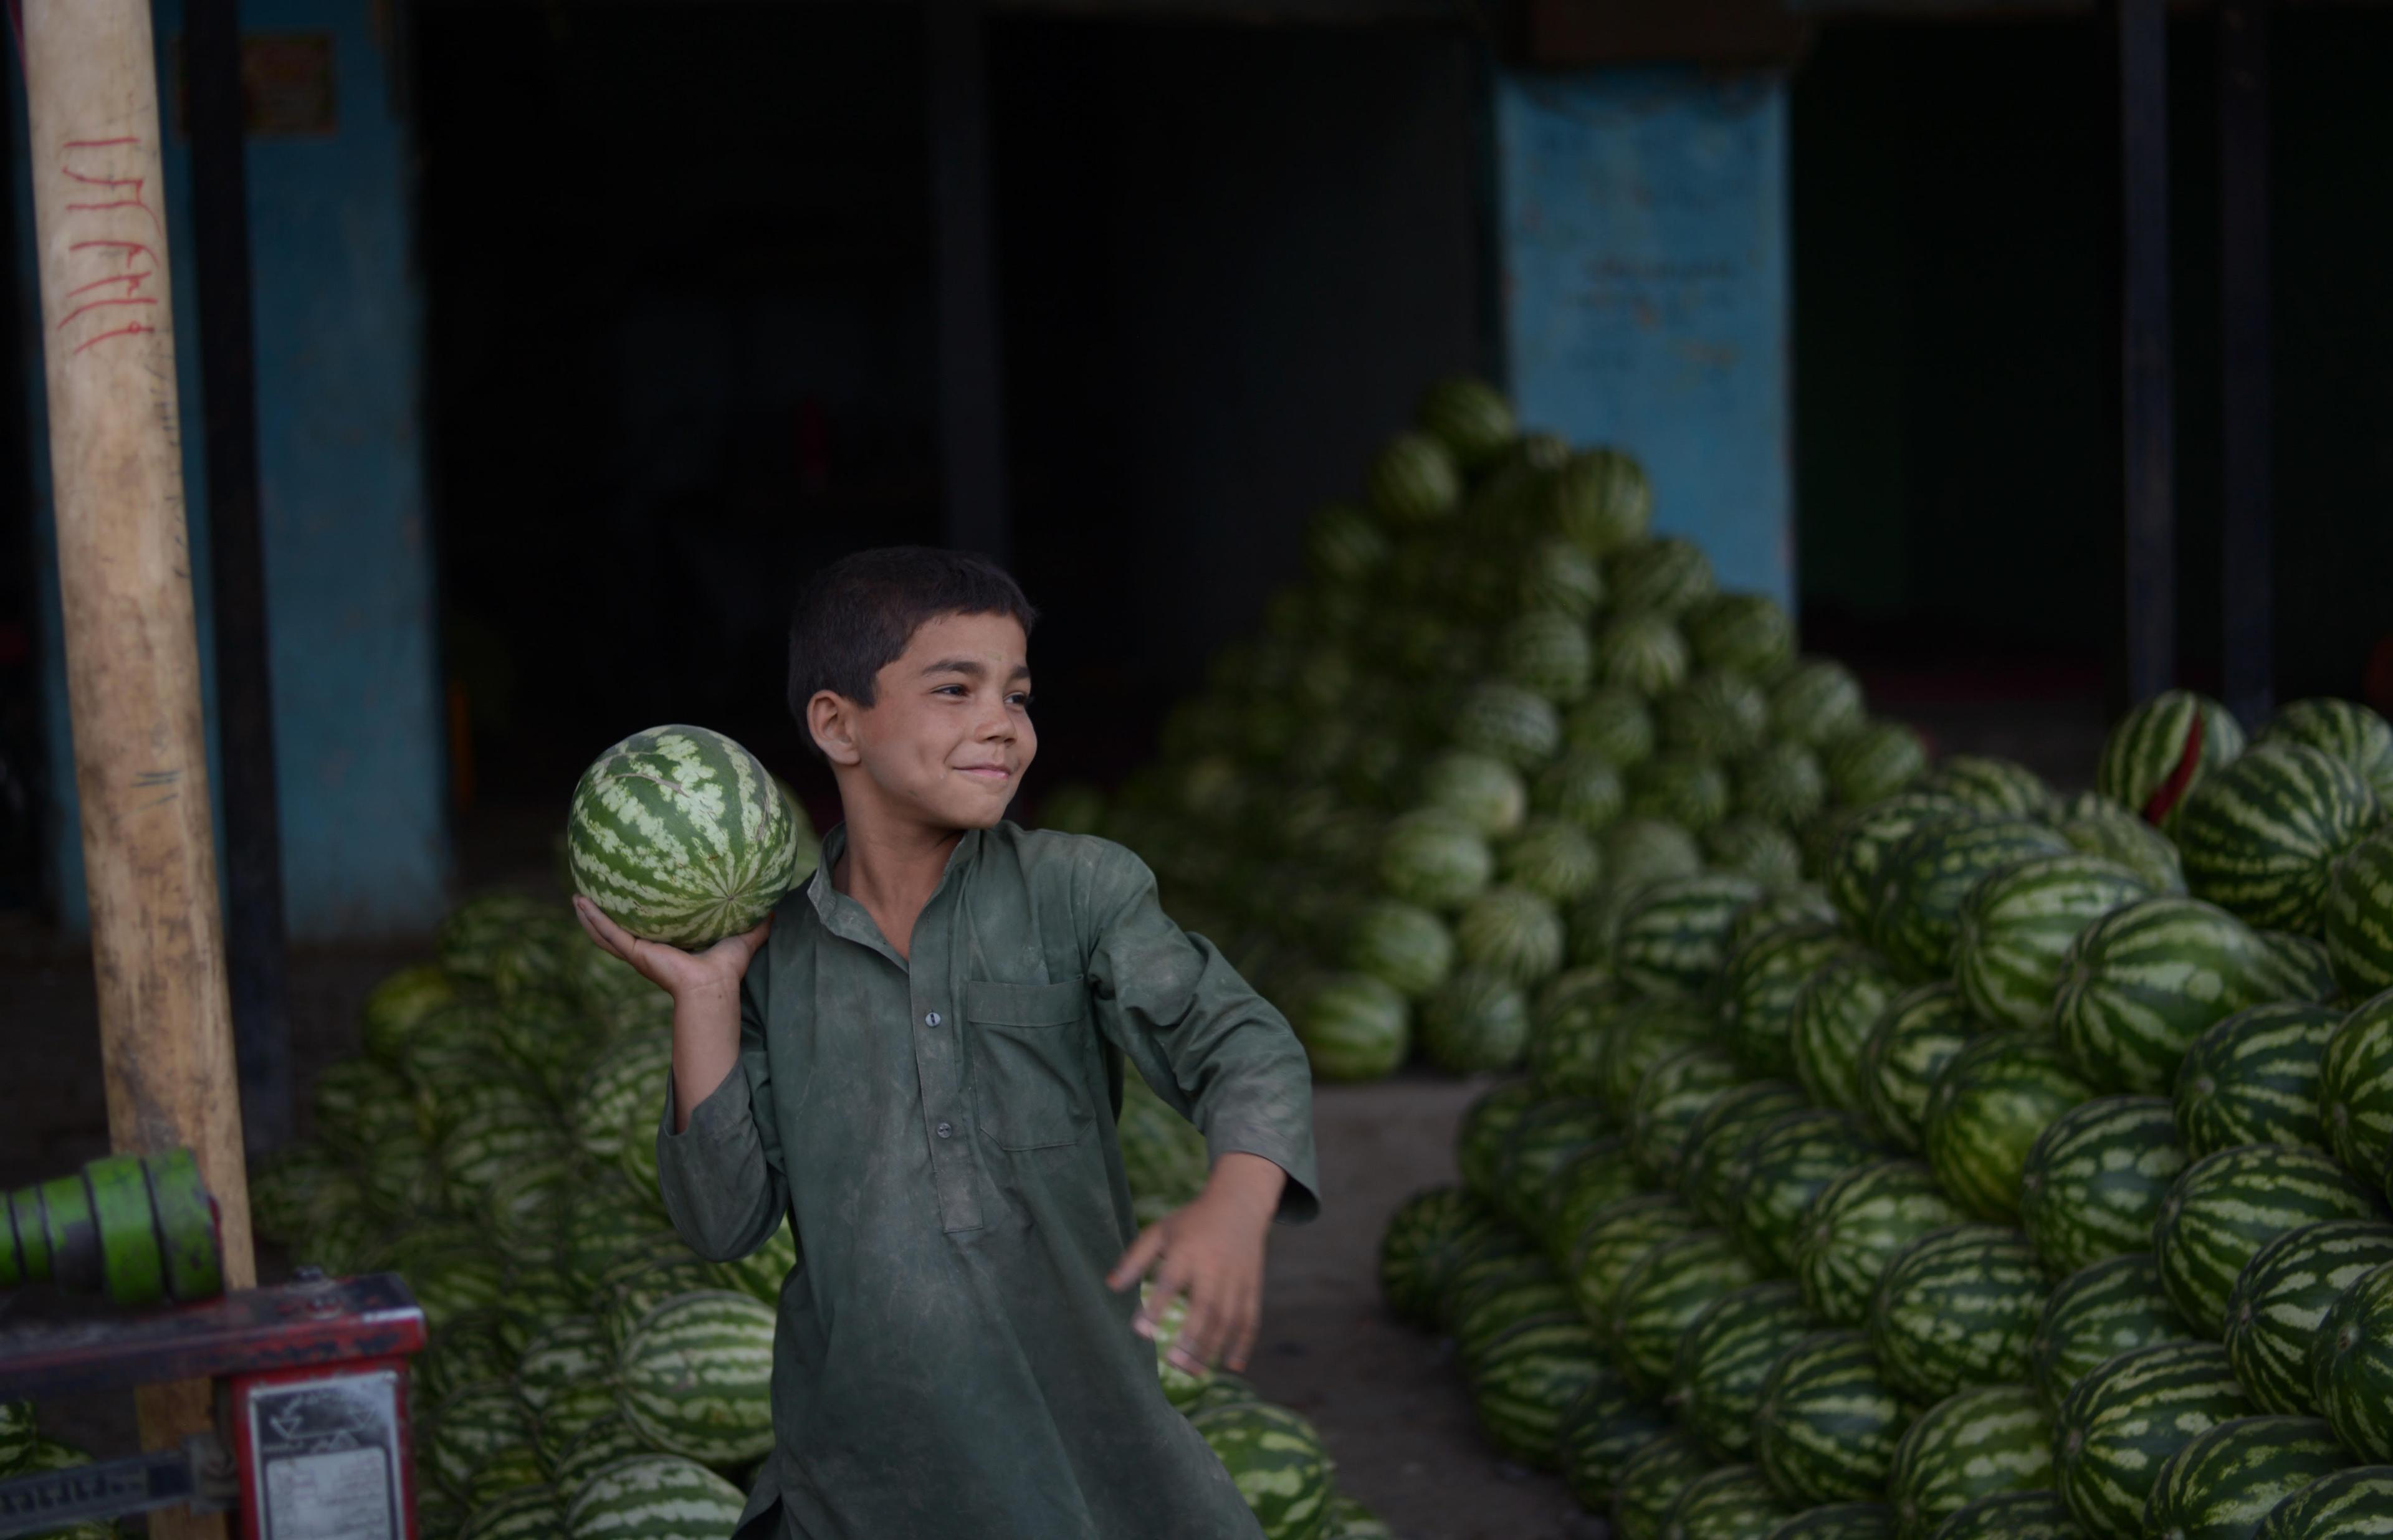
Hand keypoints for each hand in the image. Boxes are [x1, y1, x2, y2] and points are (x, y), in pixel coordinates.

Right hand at [572, 895, 771, 1002]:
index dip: (639, 914)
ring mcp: (639, 953)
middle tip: (592, 894)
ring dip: (590, 917)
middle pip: (620, 931)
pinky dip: (592, 919)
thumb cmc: (727, 968)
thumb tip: (774, 904)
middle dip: (605, 915)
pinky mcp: (635, 952)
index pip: (650, 929)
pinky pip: (608, 933)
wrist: (713, 986)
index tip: (630, 896)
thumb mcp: (743, 937)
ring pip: (606, 933)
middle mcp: (650, 951)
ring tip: (575, 898)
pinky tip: (579, 904)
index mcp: (669, 947)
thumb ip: (757, 923)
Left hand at [1107, 1152, 1284, 1374]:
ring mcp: (1236, 1278)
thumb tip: (1110, 1287)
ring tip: (1194, 1372)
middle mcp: (1214, 1266)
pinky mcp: (1252, 1286)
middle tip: (1173, 1365)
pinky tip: (1232, 1365)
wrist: (1239, 1204)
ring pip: (1228, 1318)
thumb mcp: (1159, 1231)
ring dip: (1213, 1347)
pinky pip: (1250, 1318)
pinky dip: (1243, 1343)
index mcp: (1187, 1251)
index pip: (1170, 1282)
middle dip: (1191, 1338)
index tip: (1141, 1332)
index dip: (1156, 1307)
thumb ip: (1134, 1259)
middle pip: (1205, 1307)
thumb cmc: (1191, 1222)